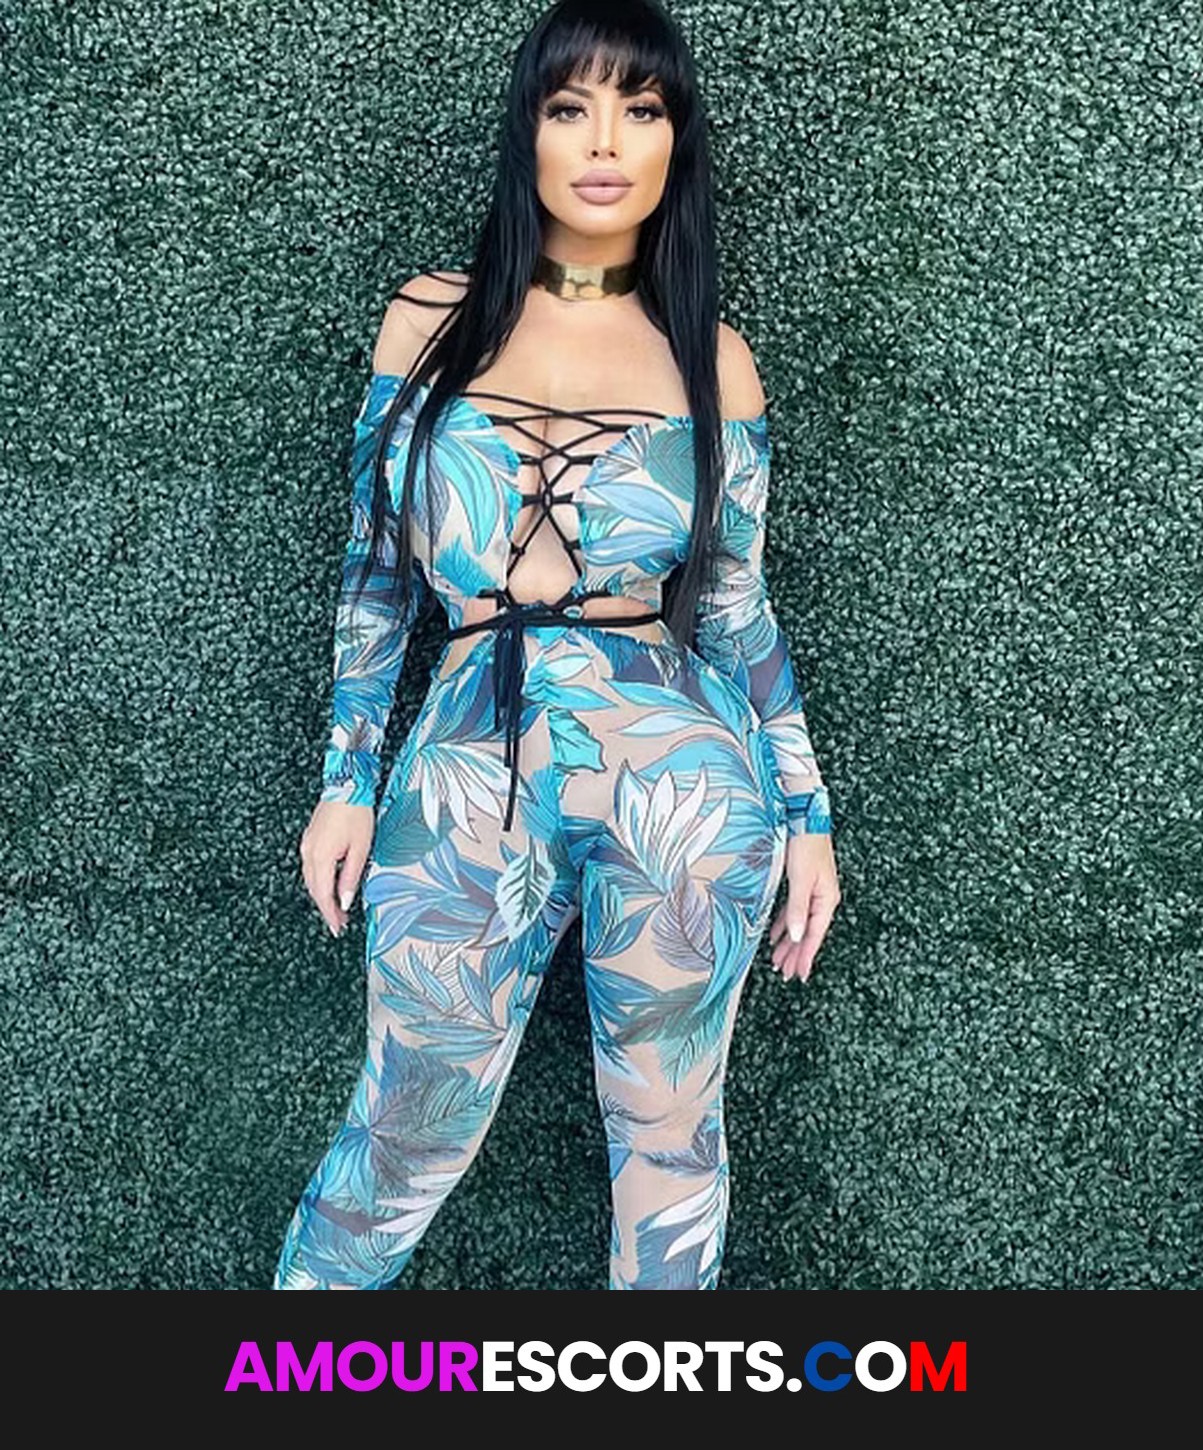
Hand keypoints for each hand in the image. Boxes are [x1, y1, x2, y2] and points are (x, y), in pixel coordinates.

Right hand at [299, 799, 375, 936]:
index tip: (337, 928)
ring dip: (322, 895)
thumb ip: (350, 877)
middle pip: (314, 889)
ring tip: (337, 908)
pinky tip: (330, 885)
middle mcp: (308, 853)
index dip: (330, 914)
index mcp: (320, 857)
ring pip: (311, 880)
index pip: (323, 895)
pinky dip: (319, 881)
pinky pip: (311, 867)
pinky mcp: (309, 839)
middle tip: (339, 923)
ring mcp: (307, 846)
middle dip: (326, 908)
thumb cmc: (356, 814)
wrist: (347, 787)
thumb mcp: (360, 849)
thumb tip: (344, 901)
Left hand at [768, 832, 840, 982]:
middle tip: (785, 973)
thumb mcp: (801, 880)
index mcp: (827, 899)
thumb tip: (796, 936)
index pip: (814, 935)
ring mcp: (814, 892)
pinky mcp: (804, 884)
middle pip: (808, 933)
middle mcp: (823, 898)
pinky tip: (778, 934)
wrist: (805, 819)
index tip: (800, 974)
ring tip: (779, 960)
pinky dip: (786, 924)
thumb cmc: (806, 845)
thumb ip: (797, 909)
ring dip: (790, 942)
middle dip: (796, 954)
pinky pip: (795, 912)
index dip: (806, 956)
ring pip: (800, 924)